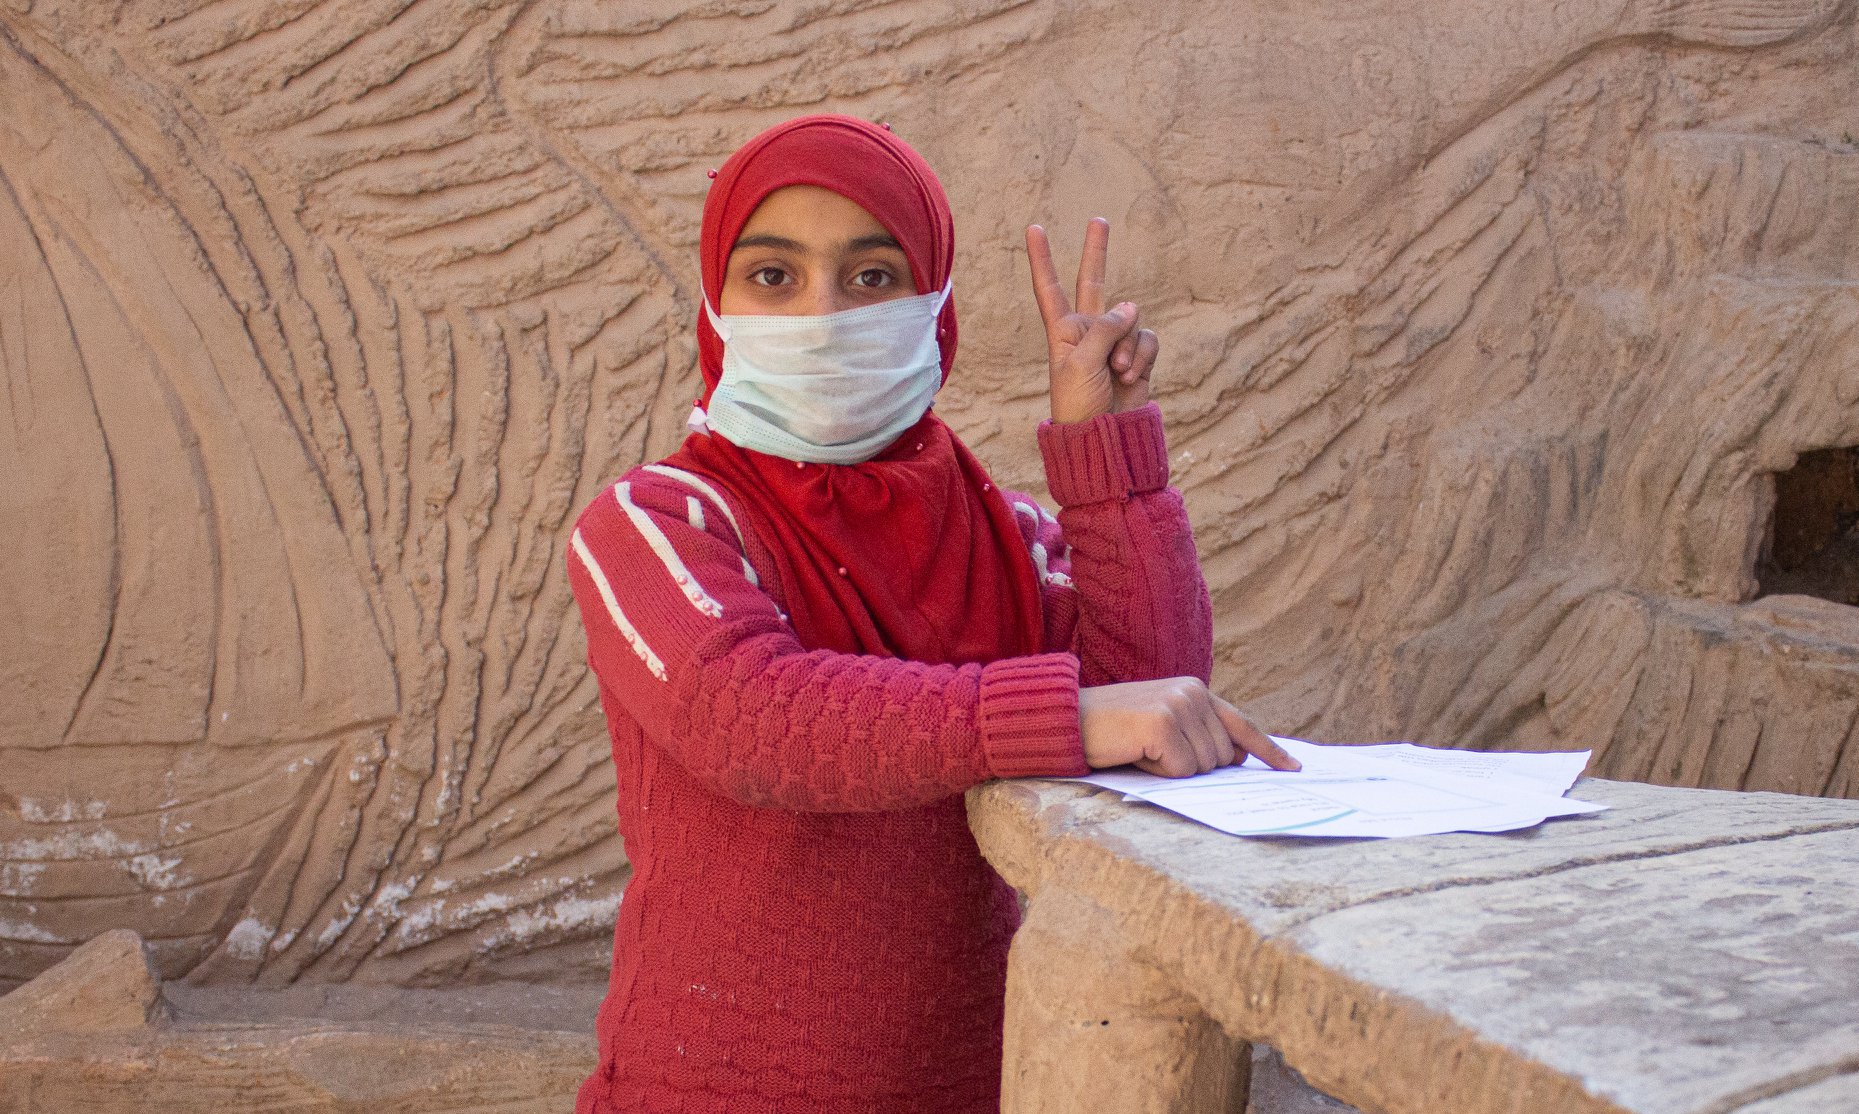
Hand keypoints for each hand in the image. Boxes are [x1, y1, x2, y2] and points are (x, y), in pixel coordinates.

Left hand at [1026, 219, 1158, 423]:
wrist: (1105, 436)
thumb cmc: (1080, 403)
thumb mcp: (1081, 362)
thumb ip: (1104, 329)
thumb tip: (1130, 307)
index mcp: (1062, 330)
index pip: (1049, 287)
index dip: (1042, 259)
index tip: (1034, 228)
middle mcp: (1087, 330)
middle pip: (1092, 282)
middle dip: (1096, 251)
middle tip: (1098, 220)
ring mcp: (1113, 341)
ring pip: (1130, 319)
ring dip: (1126, 345)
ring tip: (1115, 372)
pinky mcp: (1137, 355)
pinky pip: (1147, 338)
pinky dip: (1142, 356)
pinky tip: (1131, 376)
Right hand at [1079, 677, 1300, 777]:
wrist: (1066, 720)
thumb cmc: (1112, 730)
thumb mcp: (1161, 725)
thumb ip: (1198, 734)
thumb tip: (1237, 759)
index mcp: (1195, 689)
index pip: (1241, 724)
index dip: (1268, 750)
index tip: (1292, 768)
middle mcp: (1192, 692)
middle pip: (1223, 756)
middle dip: (1193, 766)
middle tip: (1152, 751)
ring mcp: (1178, 706)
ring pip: (1204, 767)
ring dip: (1173, 770)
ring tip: (1140, 749)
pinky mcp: (1162, 725)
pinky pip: (1182, 771)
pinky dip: (1159, 773)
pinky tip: (1136, 753)